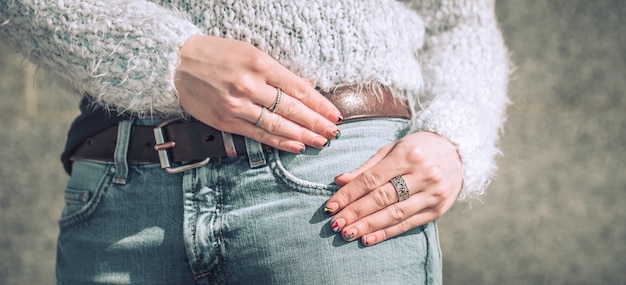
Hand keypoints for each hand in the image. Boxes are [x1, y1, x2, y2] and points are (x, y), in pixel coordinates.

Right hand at [175, 35, 342, 152]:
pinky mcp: (225, 121)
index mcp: (260, 64)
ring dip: (303, 135)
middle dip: (316, 122)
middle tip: (334, 133)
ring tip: (320, 142)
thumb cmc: (215, 54)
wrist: (176, 63)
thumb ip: (279, 73)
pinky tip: (296, 145)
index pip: (298, 89)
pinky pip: (258, 134)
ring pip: (278, 125)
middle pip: (292, 109)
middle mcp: (250, 85)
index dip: (319, 104)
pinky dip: (279, 142)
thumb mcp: (250, 53)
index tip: (334, 114)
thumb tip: (306, 87)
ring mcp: (237, 105)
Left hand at [324, 132, 462, 245]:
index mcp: (408, 155)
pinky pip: (407, 224)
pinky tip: (368, 238)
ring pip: (394, 214)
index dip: (349, 195)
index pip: (371, 179)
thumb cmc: (418, 148)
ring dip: (368, 226)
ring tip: (348, 233)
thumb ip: (366, 167)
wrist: (458, 152)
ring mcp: (432, 194)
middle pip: (381, 198)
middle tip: (335, 224)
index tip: (330, 206)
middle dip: (355, 213)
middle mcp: (422, 175)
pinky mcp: (437, 210)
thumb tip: (339, 181)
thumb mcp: (392, 149)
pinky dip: (386, 232)